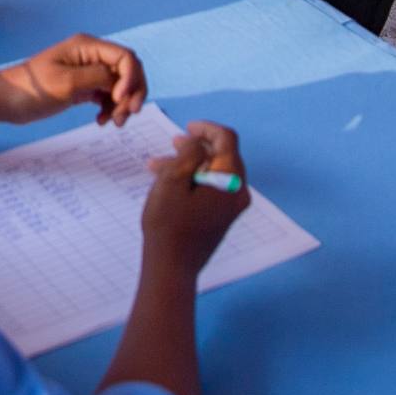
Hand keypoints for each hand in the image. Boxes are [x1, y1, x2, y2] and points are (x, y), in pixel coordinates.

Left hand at [0, 35, 147, 126]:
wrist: (8, 101)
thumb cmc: (33, 89)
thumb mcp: (67, 82)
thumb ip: (98, 76)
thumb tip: (120, 80)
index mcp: (87, 47)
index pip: (125, 57)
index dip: (131, 78)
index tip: (120, 100)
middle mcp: (90, 56)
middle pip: (127, 71)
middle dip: (131, 93)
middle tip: (125, 117)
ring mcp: (87, 72)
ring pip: (119, 85)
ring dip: (122, 104)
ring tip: (114, 123)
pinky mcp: (83, 87)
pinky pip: (107, 95)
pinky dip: (110, 108)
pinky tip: (102, 121)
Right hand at [141, 121, 248, 277]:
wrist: (172, 267)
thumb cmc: (168, 223)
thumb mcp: (173, 179)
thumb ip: (189, 153)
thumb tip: (199, 143)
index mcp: (230, 179)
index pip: (226, 139)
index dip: (207, 128)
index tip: (187, 127)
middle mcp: (238, 192)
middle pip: (223, 155)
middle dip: (196, 147)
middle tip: (172, 143)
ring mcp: (232, 207)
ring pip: (214, 172)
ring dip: (189, 165)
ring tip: (158, 166)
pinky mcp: (223, 218)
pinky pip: (212, 188)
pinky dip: (193, 180)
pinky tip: (168, 183)